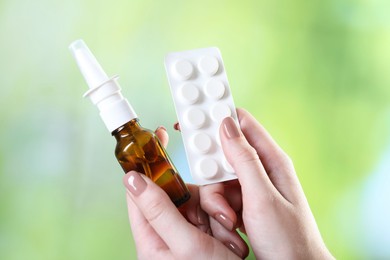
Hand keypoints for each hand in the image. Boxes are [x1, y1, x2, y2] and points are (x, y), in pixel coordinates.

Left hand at [122, 127, 248, 258]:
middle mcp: (167, 230)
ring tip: (228, 236)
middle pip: (177, 192)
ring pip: (199, 200)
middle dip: (200, 199)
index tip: (158, 136)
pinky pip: (213, 212)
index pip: (139, 190)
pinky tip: (232, 239)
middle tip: (216, 213)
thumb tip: (131, 179)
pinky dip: (225, 221)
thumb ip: (158, 211)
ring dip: (217, 213)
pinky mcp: (205, 232)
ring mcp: (187, 231)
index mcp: (151, 236)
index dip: (146, 161)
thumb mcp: (185, 245)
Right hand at [198, 108, 333, 258]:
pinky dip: (219, 210)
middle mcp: (261, 170)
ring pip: (218, 179)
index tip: (192, 119)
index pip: (242, 123)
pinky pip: (221, 197)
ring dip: (216, 200)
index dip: (217, 116)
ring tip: (229, 221)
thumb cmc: (287, 238)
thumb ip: (244, 159)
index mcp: (271, 160)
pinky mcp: (244, 204)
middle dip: (212, 175)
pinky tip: (231, 226)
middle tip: (217, 197)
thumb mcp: (262, 197)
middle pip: (224, 155)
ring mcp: (252, 188)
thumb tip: (226, 124)